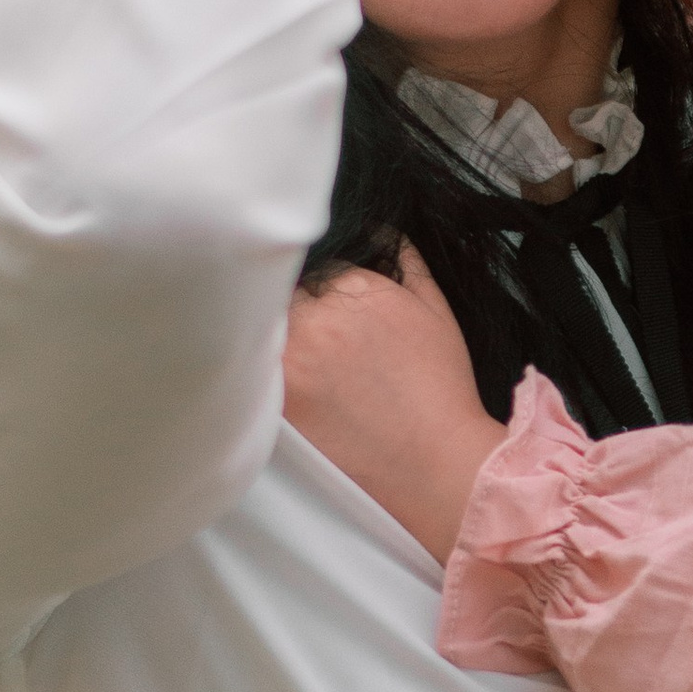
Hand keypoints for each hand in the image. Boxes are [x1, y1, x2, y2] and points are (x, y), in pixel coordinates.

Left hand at [282, 254, 503, 565]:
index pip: (306, 262)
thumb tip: (376, 229)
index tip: (321, 304)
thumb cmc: (439, 390)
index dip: (311, 283)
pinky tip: (289, 389)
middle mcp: (317, 315)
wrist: (434, 462)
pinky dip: (260, 373)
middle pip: (276, 291)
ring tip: (303, 364)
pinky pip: (253, 370)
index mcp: (354, 287)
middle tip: (308, 335)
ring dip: (269, 335)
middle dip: (287, 305)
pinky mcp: (277, 399)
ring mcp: (292, 357)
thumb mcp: (434, 308)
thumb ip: (403, 258)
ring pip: (260, 326)